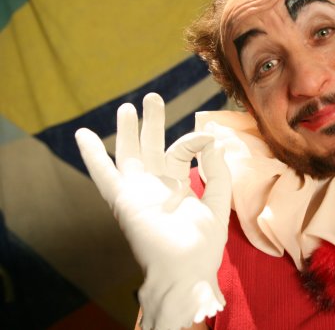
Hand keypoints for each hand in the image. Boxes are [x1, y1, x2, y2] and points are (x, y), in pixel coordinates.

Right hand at [75, 93, 230, 329]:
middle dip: (151, 122)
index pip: (181, 152)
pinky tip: (82, 135)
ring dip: (127, 130)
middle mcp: (155, 185)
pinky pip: (103, 174)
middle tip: (152, 98)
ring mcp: (137, 191)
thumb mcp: (217, 203)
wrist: (185, 270)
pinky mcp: (124, 199)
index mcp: (177, 186)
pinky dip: (92, 155)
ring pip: (128, 153)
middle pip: (150, 146)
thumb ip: (217, 173)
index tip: (208, 138)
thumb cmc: (203, 245)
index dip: (195, 141)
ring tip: (128, 107)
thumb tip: (214, 143)